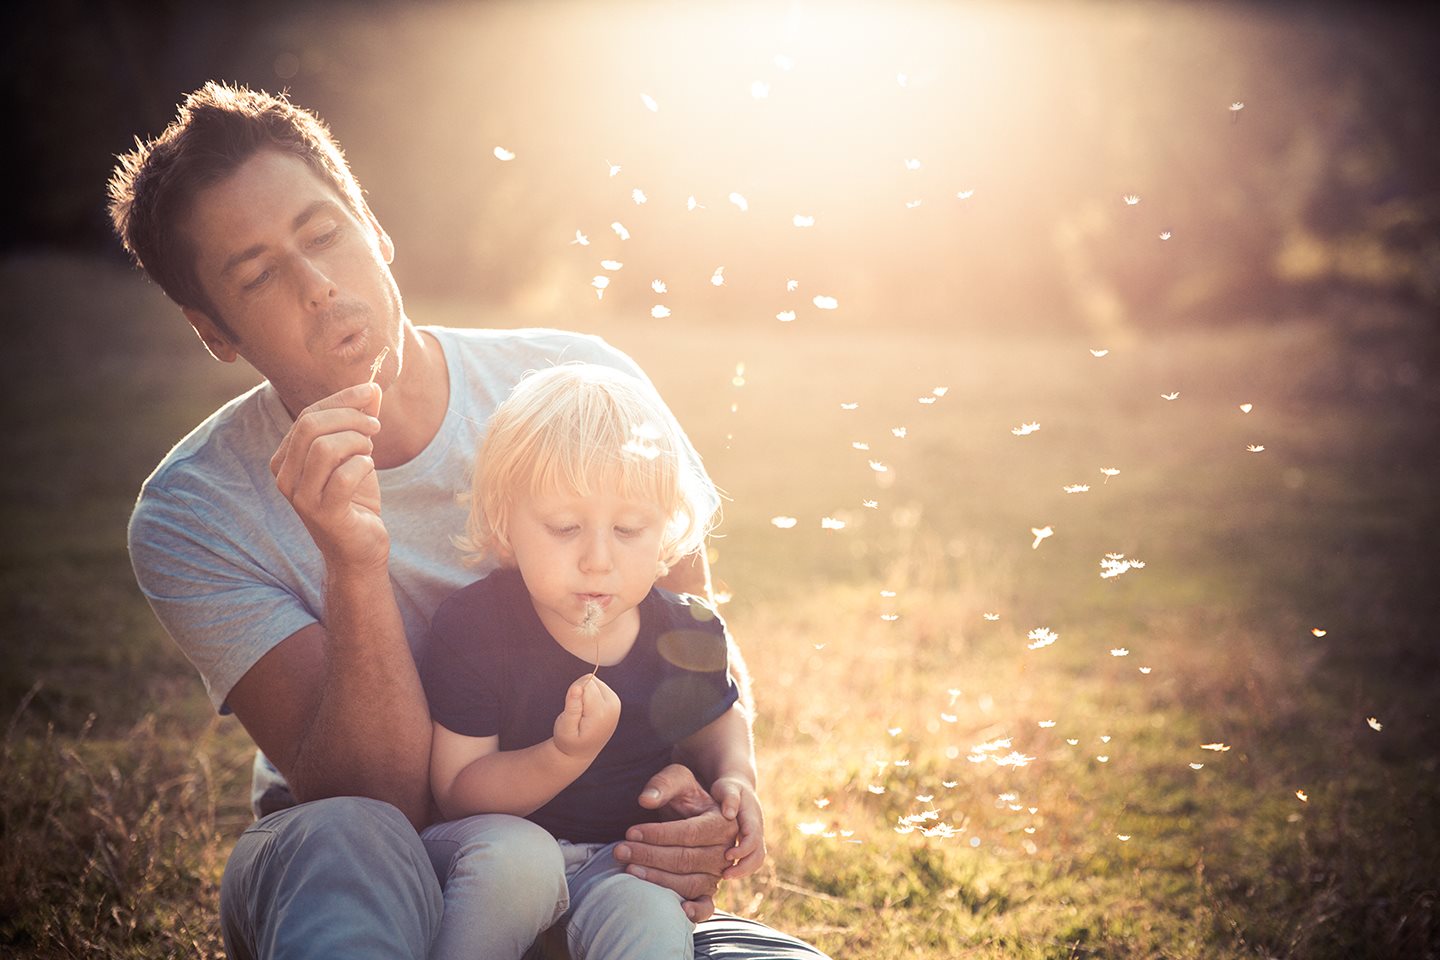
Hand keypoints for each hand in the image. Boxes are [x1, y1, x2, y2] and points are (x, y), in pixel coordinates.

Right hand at [270, 383, 385, 569]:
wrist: (360, 548)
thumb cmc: (355, 499)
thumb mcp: (356, 454)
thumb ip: (359, 422)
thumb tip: (370, 389)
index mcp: (286, 459)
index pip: (307, 415)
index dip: (341, 399)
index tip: (370, 392)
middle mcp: (285, 478)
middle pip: (311, 427)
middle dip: (350, 418)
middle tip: (375, 426)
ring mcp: (301, 498)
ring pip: (324, 448)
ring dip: (357, 442)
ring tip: (370, 451)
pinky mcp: (324, 515)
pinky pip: (343, 477)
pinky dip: (363, 465)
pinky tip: (369, 469)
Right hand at [553, 674, 619, 757]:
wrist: (581, 752)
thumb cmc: (569, 741)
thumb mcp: (564, 728)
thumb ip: (572, 707)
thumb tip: (578, 688)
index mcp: (600, 713)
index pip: (585, 684)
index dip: (573, 693)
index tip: (571, 710)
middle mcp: (612, 706)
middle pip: (590, 680)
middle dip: (579, 691)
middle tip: (576, 712)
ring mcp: (615, 703)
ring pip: (594, 681)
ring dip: (584, 693)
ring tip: (582, 712)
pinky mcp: (614, 700)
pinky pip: (598, 685)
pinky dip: (590, 694)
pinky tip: (588, 710)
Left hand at [613, 764, 738, 921]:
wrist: (693, 816)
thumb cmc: (684, 797)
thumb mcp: (677, 780)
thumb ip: (663, 784)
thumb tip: (646, 800)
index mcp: (722, 822)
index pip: (689, 833)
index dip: (658, 834)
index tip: (630, 832)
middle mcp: (725, 851)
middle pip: (686, 859)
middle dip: (649, 855)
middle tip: (619, 850)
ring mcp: (718, 873)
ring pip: (689, 882)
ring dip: (657, 879)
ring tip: (629, 869)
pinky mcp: (709, 890)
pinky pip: (706, 906)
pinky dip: (695, 911)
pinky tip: (677, 910)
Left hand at [710, 775, 765, 878]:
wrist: (737, 786)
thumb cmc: (728, 787)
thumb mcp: (727, 787)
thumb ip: (729, 797)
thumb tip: (729, 814)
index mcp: (752, 817)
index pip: (753, 838)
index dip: (742, 850)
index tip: (727, 856)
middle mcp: (757, 829)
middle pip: (759, 854)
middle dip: (744, 867)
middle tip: (725, 875)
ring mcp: (756, 836)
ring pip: (757, 859)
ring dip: (744, 870)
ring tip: (724, 876)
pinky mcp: (750, 842)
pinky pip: (751, 859)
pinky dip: (741, 867)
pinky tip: (723, 870)